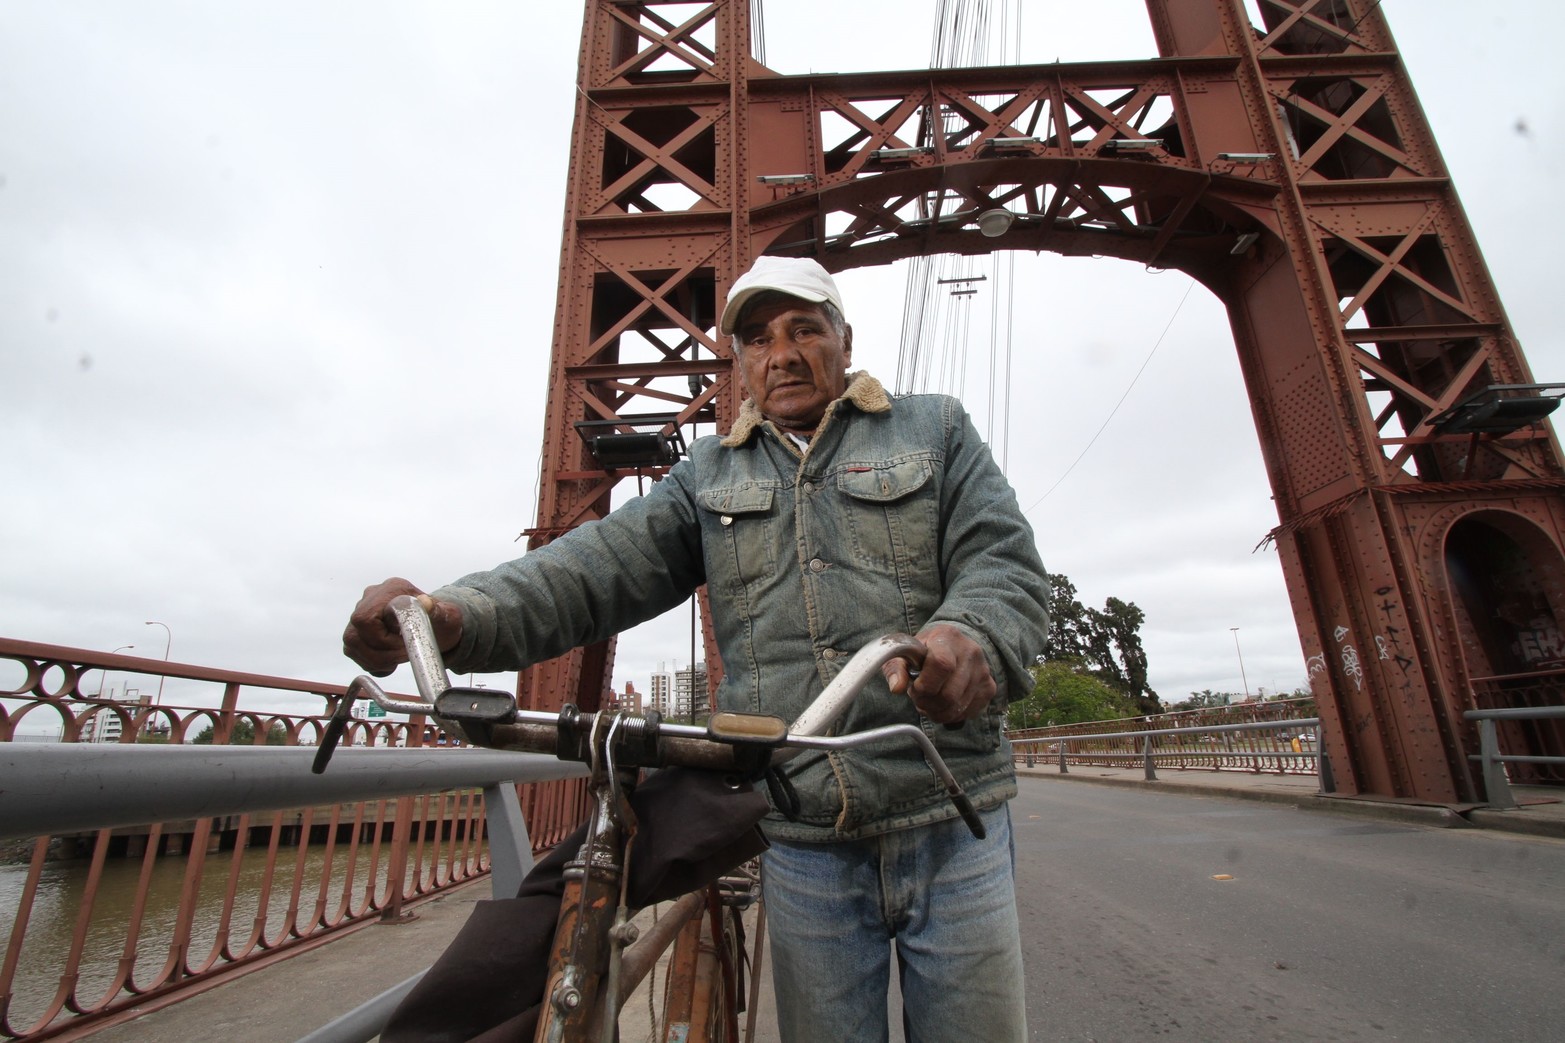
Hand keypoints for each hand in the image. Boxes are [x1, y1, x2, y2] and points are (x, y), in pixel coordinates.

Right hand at [342, 577, 462, 675]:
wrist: (437, 625)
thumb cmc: (439, 619)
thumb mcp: (445, 616)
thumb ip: (436, 610)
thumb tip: (426, 602)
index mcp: (392, 590)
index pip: (365, 618)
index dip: (382, 639)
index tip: (404, 646)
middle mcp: (372, 598)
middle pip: (355, 634)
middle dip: (380, 653)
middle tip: (403, 656)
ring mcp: (363, 614)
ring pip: (352, 644)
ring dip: (376, 660)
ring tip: (398, 659)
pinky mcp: (359, 631)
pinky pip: (354, 652)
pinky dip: (372, 663)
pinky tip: (390, 662)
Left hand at [881, 624, 995, 723]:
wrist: (953, 644)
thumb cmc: (925, 650)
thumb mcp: (904, 653)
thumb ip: (896, 668)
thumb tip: (897, 688)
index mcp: (947, 638)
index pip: (942, 664)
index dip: (925, 684)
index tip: (916, 686)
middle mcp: (970, 652)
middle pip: (949, 694)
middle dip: (928, 703)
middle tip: (919, 697)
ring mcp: (982, 671)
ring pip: (957, 707)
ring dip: (937, 711)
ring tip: (929, 700)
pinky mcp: (989, 687)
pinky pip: (966, 713)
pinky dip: (950, 715)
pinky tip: (942, 703)